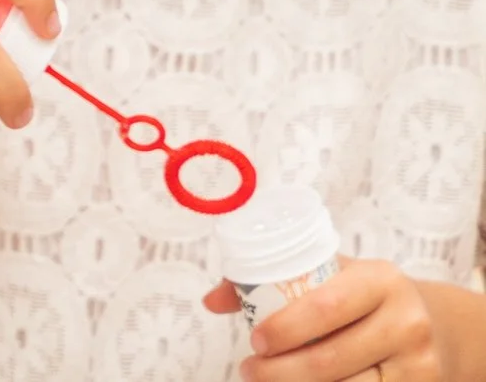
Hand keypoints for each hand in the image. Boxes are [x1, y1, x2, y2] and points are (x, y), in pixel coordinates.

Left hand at [207, 261, 460, 381]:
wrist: (438, 328)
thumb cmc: (365, 300)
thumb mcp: (332, 277)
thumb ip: (272, 281)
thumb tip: (212, 299)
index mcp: (381, 280)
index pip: (325, 306)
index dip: (285, 328)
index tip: (254, 340)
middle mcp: (408, 322)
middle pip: (331, 359)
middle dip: (280, 371)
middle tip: (249, 370)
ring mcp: (420, 365)